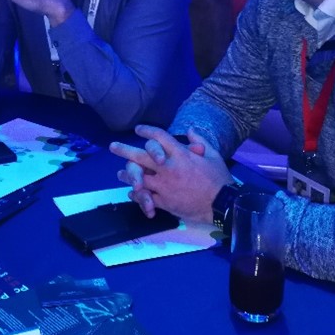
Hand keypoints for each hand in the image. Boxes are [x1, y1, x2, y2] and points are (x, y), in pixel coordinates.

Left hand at [109, 125, 231, 222]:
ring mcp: (164, 186)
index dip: (147, 131)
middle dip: (125, 150)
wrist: (222, 205)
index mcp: (180, 155)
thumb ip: (199, 141)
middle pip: (141, 156)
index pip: (159, 137)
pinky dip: (138, 195)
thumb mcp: (213, 155)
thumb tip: (189, 129)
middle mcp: (168, 168)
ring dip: (127, 175)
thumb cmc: (219, 179)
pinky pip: (146, 197)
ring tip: (120, 173)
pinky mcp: (164, 202)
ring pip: (139, 178)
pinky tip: (132, 193)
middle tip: (113, 146)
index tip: (138, 129)